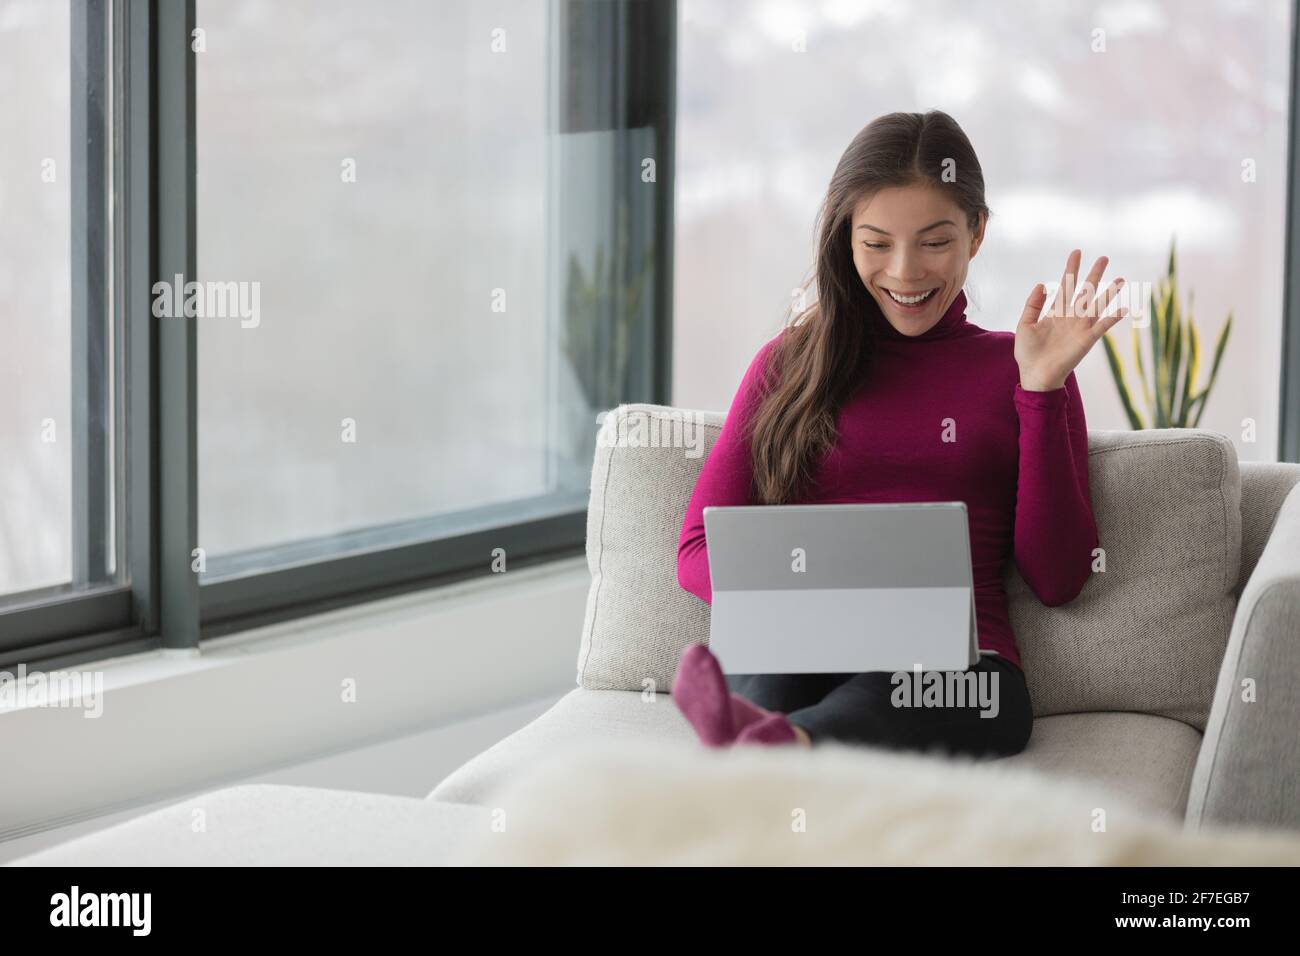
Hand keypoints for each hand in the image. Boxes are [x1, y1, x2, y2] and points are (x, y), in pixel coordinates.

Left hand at [1015, 249, 1127, 390]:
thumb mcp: (1025, 324)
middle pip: (1085, 291)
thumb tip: (1042, 284)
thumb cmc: (1027, 353)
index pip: (1066, 285)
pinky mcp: (1086, 340)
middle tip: (1104, 258)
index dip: (1071, 269)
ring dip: (1109, 293)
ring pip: (1097, 305)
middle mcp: (1071, 316)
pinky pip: (1102, 326)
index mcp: (1056, 312)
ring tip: (1121, 279)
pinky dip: (1112, 318)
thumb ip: (1033, 304)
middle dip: (1094, 274)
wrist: (1034, 375)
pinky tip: (1123, 308)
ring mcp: (1080, 327)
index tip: (1076, 252)